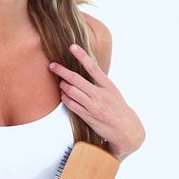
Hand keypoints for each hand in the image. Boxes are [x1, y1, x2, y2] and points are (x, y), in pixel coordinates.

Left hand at [49, 44, 144, 161]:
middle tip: (52, 65)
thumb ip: (100, 82)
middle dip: (62, 71)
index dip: (82, 56)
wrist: (126, 130)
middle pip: (76, 79)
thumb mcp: (113, 92)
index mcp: (108, 86)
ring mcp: (93, 106)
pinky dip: (65, 98)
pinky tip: (63, 95)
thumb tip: (86, 70)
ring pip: (71, 91)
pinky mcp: (87, 116)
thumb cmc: (119, 109)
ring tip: (60, 82)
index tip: (72, 47)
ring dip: (63, 85)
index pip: (93, 67)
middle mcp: (100, 95)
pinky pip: (71, 104)